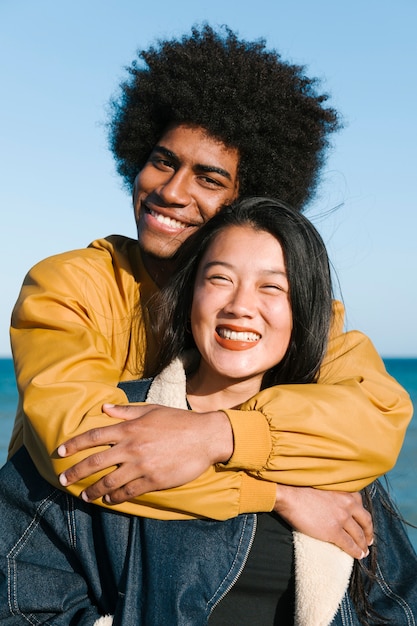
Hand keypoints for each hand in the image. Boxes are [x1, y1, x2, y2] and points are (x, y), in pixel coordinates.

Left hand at [58, 403, 232, 502]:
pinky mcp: (153, 480)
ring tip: (84, 496)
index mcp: (130, 428)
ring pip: (109, 482)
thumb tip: (105, 408)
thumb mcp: (152, 410)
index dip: (74, 444)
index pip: (94, 436)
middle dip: (76, 472)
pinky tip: (109, 501)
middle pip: (95, 462)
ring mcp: (142, 465)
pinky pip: (129, 492)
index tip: (60, 451)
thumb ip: (126, 412)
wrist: (205, 437)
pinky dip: (116, 498)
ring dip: (94, 491)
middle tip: (62, 480)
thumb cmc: (179, 420)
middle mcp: (132, 447)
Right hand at [274, 485, 372, 559]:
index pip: (361, 506)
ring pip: (358, 535)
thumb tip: (335, 502)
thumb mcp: (324, 485)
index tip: (364, 523)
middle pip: (365, 521)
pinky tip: (358, 555)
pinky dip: (355, 552)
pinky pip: (349, 544)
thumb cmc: (301, 488)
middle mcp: (348, 504)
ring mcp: (342, 518)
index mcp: (345, 491)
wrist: (289, 496)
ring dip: (363, 545)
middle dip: (368, 533)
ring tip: (364, 551)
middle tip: (368, 541)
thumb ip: (334, 493)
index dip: (364, 517)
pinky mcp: (334, 531)